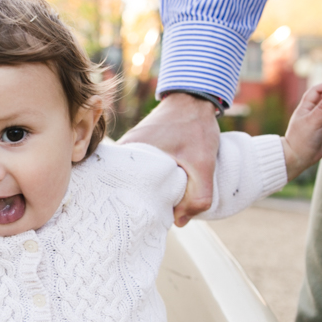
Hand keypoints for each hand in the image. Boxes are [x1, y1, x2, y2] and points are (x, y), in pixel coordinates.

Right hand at [119, 93, 219, 225]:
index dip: (127, 206)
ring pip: (133, 178)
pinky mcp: (139, 147)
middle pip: (124, 184)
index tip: (136, 220)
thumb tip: (180, 222)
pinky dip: (147, 180)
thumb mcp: (204, 164)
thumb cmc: (196, 127)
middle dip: (136, 202)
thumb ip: (198, 197)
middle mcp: (124, 150)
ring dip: (144, 191)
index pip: (118, 186)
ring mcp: (130, 148)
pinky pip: (138, 170)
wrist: (195, 99)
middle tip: (146, 219)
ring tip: (152, 208)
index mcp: (130, 153)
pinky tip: (157, 191)